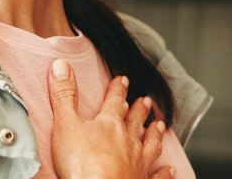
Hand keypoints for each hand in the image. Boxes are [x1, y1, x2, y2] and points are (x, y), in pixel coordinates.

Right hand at [49, 59, 174, 178]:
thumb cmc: (82, 164)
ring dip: (153, 134)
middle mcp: (128, 141)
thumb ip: (64, 96)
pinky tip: (170, 169)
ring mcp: (138, 163)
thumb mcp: (66, 124)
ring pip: (150, 144)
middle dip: (139, 110)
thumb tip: (61, 64)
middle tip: (146, 100)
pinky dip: (164, 173)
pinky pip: (157, 176)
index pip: (114, 101)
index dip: (118, 90)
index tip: (123, 80)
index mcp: (109, 124)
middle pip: (135, 121)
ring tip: (158, 125)